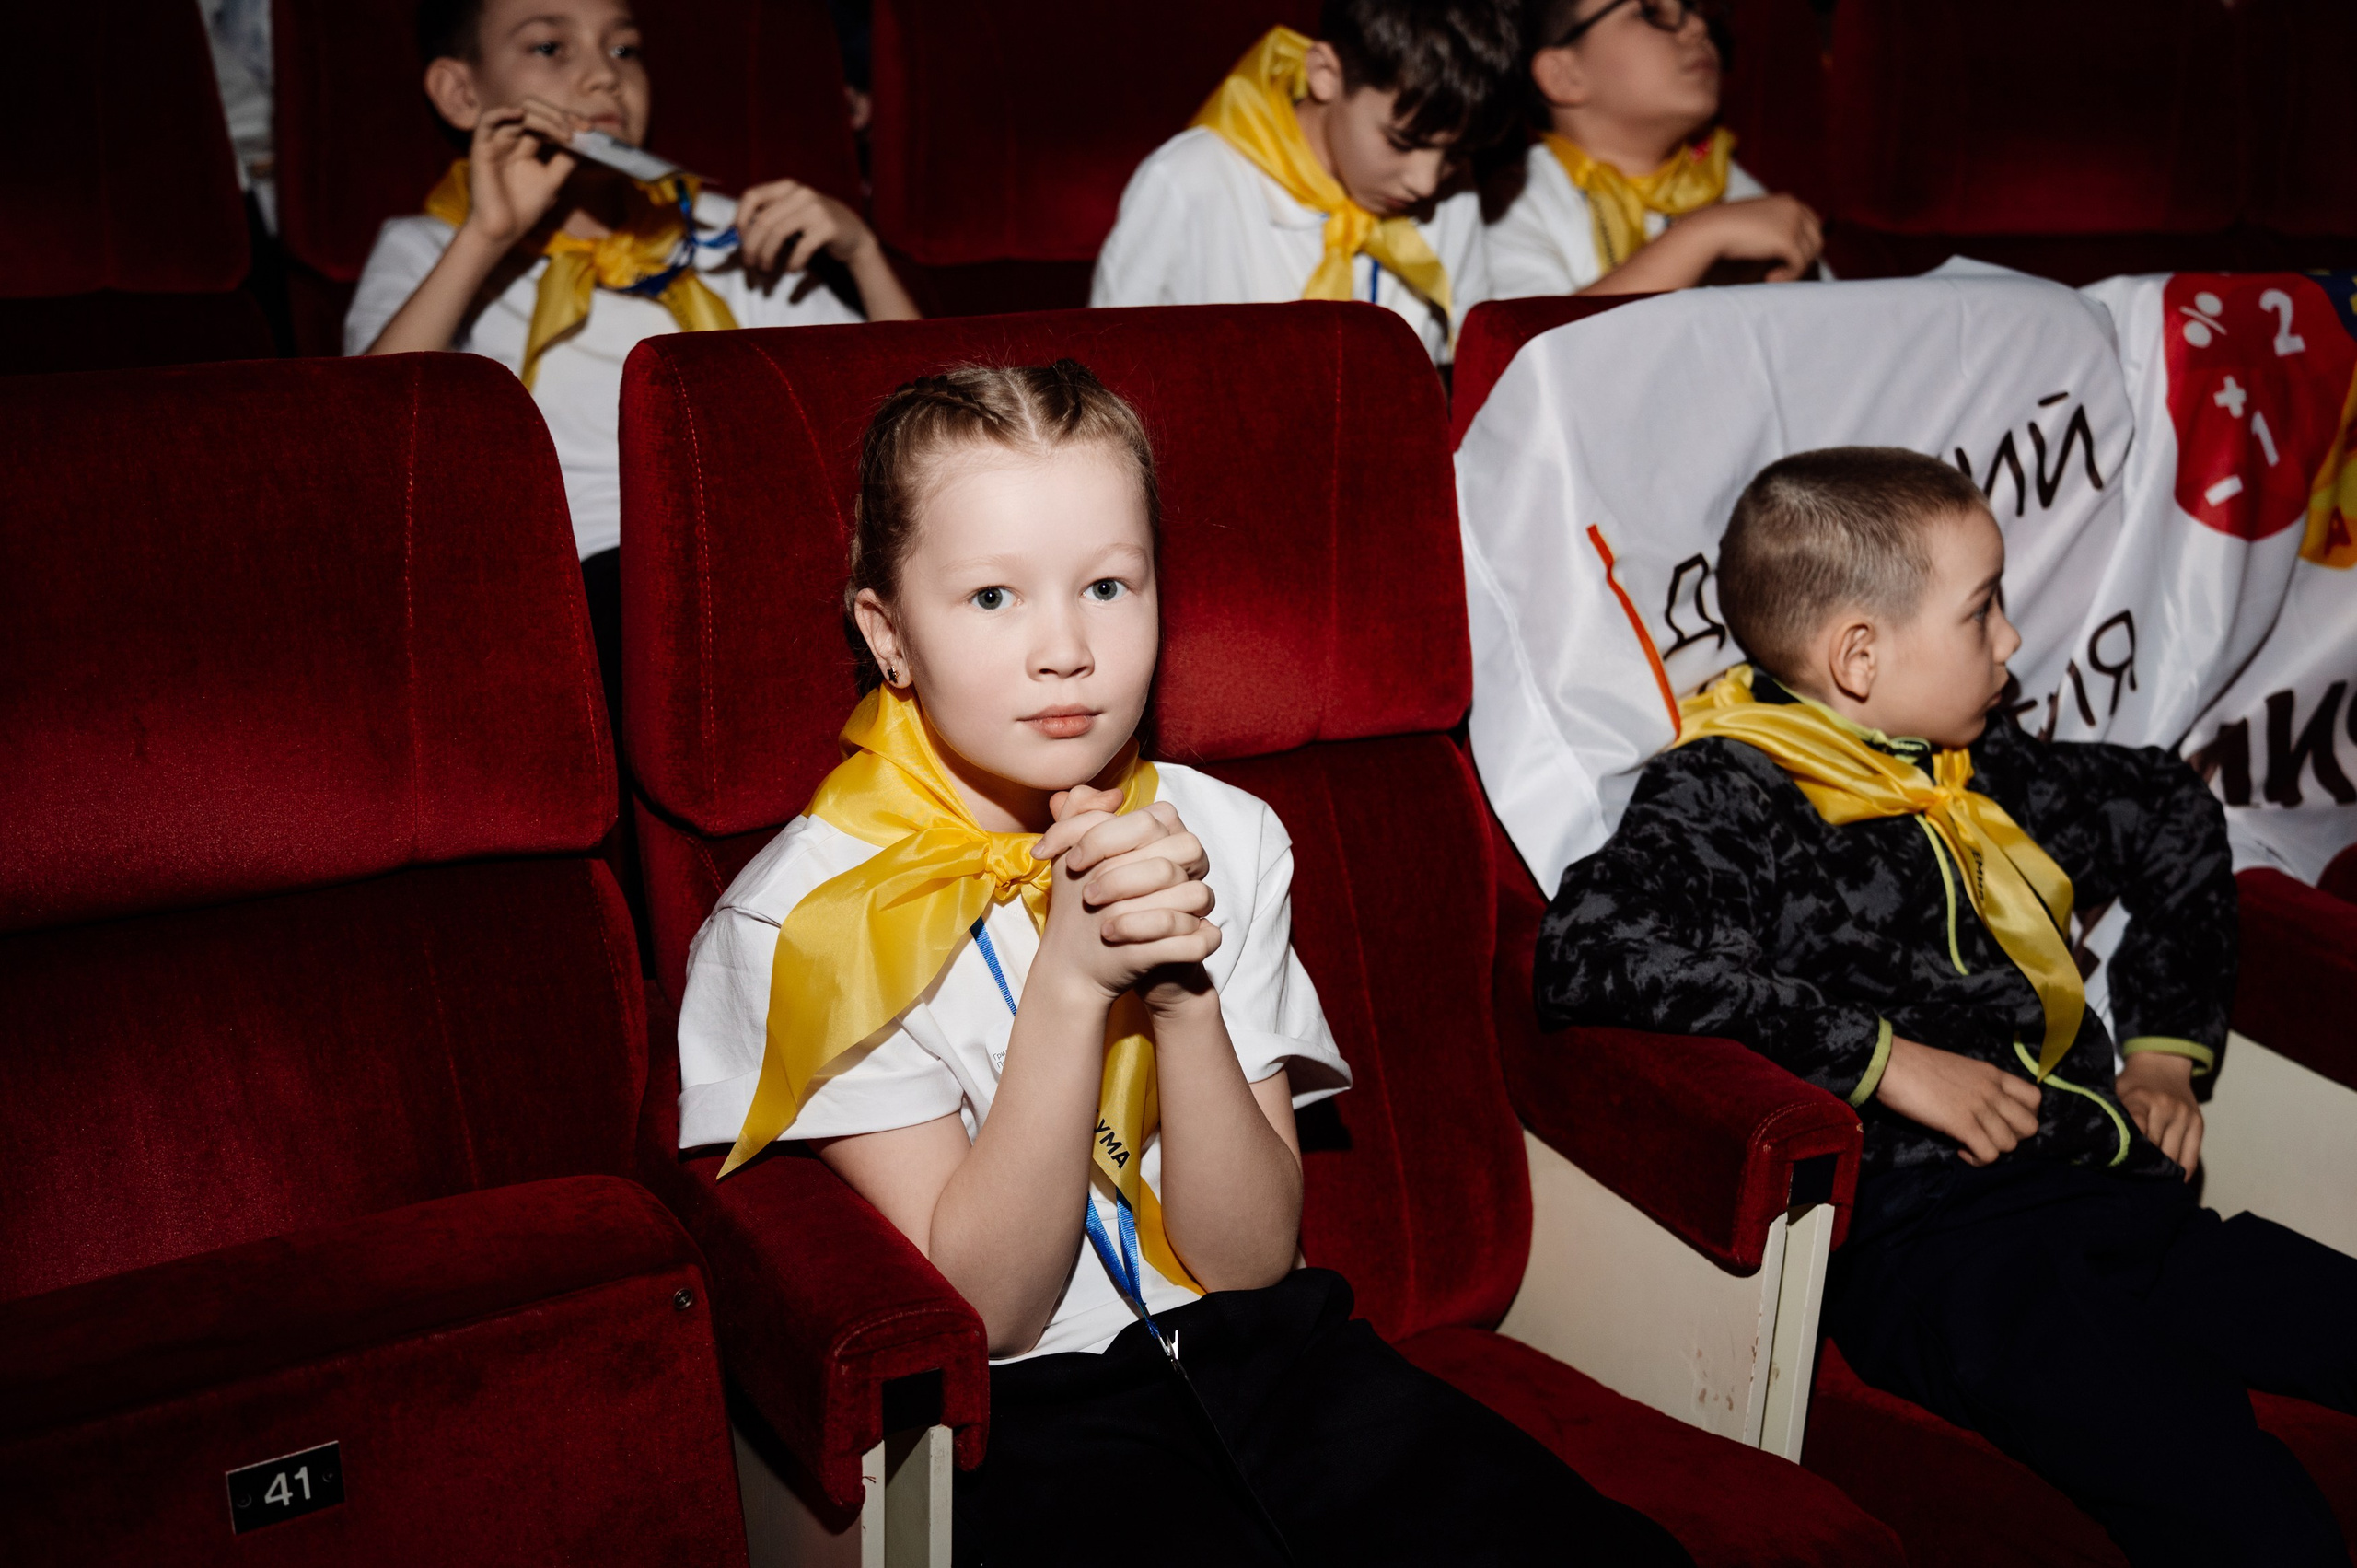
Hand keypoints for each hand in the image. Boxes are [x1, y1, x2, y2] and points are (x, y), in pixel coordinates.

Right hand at [460, 97, 581, 249]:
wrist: (503, 231)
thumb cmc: (524, 208)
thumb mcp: (552, 180)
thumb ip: (566, 159)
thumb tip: (585, 141)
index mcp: (526, 144)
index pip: (546, 119)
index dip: (567, 118)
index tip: (589, 128)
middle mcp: (511, 138)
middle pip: (533, 109)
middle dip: (558, 115)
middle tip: (579, 129)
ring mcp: (496, 140)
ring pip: (518, 112)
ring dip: (544, 118)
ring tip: (564, 134)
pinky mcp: (481, 147)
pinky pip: (487, 120)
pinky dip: (503, 113)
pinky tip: (521, 115)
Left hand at [734, 179, 876, 275]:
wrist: (853, 234)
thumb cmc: (814, 226)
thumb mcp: (790, 214)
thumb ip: (768, 217)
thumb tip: (734, 233)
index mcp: (786, 187)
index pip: (752, 196)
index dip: (740, 219)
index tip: (739, 240)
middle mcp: (800, 193)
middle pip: (763, 220)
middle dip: (751, 246)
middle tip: (750, 265)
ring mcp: (815, 209)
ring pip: (778, 233)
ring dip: (767, 256)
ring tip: (765, 269)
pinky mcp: (828, 227)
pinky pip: (802, 247)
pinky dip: (792, 262)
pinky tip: (791, 270)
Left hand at [1030, 789, 1219, 1005]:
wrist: (1103, 959)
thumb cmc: (1096, 902)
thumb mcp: (1076, 862)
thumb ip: (1075, 823)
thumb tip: (1081, 795)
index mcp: (1165, 839)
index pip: (1146, 820)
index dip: (1103, 837)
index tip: (1069, 861)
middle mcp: (1189, 867)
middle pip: (1172, 849)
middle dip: (1119, 871)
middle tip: (1085, 893)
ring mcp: (1198, 904)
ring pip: (1190, 891)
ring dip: (1134, 901)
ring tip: (1096, 913)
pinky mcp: (1201, 940)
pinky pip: (1194, 934)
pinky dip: (1148, 930)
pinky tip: (1111, 932)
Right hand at [1676, 193, 1822, 281]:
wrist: (1712, 229)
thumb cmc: (1726, 228)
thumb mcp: (1757, 222)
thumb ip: (1774, 228)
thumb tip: (1789, 251)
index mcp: (1788, 201)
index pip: (1812, 223)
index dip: (1804, 244)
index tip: (1787, 260)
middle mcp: (1795, 208)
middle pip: (1816, 238)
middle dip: (1803, 258)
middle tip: (1784, 272)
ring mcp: (1793, 223)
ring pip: (1810, 253)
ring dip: (1794, 269)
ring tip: (1772, 277)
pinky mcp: (1788, 240)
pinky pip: (1799, 264)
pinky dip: (1788, 276)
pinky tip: (1769, 278)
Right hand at [1876, 1036, 2042, 1165]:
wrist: (1890, 1063)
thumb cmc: (1914, 1064)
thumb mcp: (1957, 1068)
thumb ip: (1976, 1084)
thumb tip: (1979, 1106)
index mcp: (1992, 1074)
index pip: (2034, 1098)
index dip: (2025, 1115)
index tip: (2002, 1120)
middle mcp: (1992, 1090)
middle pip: (2029, 1126)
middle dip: (2013, 1137)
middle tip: (1988, 1136)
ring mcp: (1979, 1107)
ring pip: (2010, 1143)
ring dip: (1992, 1150)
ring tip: (1970, 1146)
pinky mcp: (1962, 1124)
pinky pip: (1989, 1154)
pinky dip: (1977, 1159)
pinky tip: (1961, 1151)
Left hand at [2116, 1052, 2203, 1175]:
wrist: (2162, 1063)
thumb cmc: (2133, 1084)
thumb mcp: (2117, 1092)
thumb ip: (2113, 1116)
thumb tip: (2100, 1148)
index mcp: (2140, 1099)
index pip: (2135, 1130)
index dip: (2128, 1152)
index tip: (2119, 1167)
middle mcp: (2165, 1107)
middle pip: (2154, 1148)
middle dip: (2142, 1165)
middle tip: (2130, 1179)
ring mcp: (2184, 1116)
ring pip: (2172, 1156)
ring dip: (2161, 1171)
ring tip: (2148, 1183)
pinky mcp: (2198, 1123)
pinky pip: (2192, 1157)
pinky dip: (2182, 1172)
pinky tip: (2172, 1182)